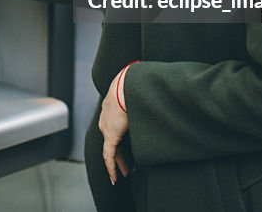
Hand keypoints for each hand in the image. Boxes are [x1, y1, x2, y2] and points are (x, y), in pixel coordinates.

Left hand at [99, 67, 131, 184]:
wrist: (126, 84)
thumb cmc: (134, 87)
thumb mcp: (136, 98)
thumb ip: (141, 106)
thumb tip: (155, 107)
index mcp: (111, 111)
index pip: (115, 132)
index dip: (120, 143)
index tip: (125, 152)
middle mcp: (106, 122)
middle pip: (113, 143)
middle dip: (120, 156)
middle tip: (126, 167)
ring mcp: (106, 129)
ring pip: (111, 151)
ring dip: (118, 163)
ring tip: (123, 174)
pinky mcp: (109, 136)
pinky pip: (109, 156)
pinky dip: (112, 167)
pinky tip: (115, 177)